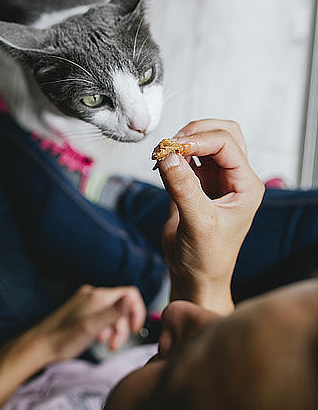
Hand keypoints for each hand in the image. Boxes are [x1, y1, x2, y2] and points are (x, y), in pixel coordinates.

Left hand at [19, 285, 145, 369]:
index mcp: (97, 296)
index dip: (137, 311)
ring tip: (104, 345)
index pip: (130, 294)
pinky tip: (95, 338)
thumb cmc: (63, 339)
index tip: (134, 330)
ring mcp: (85, 301)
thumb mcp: (92, 328)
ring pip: (111, 312)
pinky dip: (103, 327)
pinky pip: (100, 315)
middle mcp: (92, 294)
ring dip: (113, 329)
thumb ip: (113, 313)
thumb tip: (130, 299)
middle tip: (113, 347)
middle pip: (121, 306)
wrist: (39, 345)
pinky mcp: (80, 309)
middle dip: (122, 327)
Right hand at [157, 119, 264, 313]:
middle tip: (171, 143)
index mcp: (246, 186)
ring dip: (184, 142)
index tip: (173, 147)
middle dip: (196, 132)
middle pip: (223, 134)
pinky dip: (175, 156)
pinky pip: (189, 158)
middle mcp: (235, 179)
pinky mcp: (198, 184)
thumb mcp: (197, 224)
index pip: (227, 144)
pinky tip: (162, 164)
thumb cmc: (206, 258)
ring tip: (163, 154)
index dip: (199, 139)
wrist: (196, 278)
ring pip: (206, 142)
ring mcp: (217, 180)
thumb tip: (167, 156)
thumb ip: (183, 188)